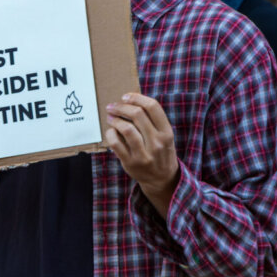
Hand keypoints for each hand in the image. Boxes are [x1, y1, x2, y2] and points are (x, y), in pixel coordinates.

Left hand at [106, 93, 179, 216]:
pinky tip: (111, 131)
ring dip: (115, 119)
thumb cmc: (161, 152)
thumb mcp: (164, 136)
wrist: (162, 179)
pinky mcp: (130, 163)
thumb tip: (130, 99)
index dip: (137, 97)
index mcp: (166, 133)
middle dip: (121, 106)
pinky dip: (110, 133)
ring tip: (110, 116)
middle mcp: (157, 143)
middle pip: (137, 114)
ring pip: (126, 128)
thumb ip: (152, 120)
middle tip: (113, 106)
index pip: (153, 107)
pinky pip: (115, 143)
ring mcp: (144, 154)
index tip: (126, 96)